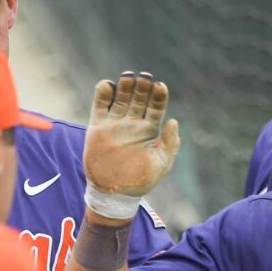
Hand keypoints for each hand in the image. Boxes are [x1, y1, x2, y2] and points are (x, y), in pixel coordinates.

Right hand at [84, 72, 179, 197]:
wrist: (114, 193)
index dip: (158, 96)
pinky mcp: (98, 127)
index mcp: (150, 130)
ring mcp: (115, 124)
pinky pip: (99, 106)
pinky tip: (107, 85)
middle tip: (144, 77)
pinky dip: (102, 94)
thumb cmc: (141, 180)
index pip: (156, 107)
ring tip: (128, 76)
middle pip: (138, 99)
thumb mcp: (161, 164)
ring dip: (124, 86)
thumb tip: (174, 121)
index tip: (160, 86)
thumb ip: (170, 144)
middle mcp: (133, 124)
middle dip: (142, 87)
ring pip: (120, 99)